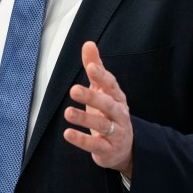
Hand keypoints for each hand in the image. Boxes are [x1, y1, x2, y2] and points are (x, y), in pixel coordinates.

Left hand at [63, 41, 132, 177]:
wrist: (124, 147)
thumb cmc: (109, 112)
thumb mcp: (103, 90)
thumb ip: (95, 67)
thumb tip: (88, 43)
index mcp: (117, 97)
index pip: (110, 84)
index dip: (101, 75)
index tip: (90, 66)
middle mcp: (119, 114)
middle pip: (107, 104)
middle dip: (92, 96)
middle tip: (73, 89)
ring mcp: (115, 132)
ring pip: (101, 124)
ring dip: (84, 118)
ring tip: (67, 112)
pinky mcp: (107, 149)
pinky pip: (95, 144)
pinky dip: (81, 139)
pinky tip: (67, 134)